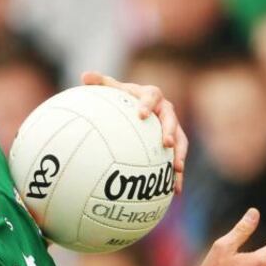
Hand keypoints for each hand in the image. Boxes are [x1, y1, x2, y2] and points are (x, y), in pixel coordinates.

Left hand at [81, 71, 187, 193]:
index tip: (140, 115)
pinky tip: (175, 190)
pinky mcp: (174, 143)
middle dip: (171, 131)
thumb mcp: (112, 89)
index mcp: (151, 95)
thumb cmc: (123, 98)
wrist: (140, 107)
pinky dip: (177, 174)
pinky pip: (177, 158)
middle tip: (166, 143)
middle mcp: (165, 110)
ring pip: (181, 141)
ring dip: (180, 155)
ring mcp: (172, 127)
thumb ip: (101, 83)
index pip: (151, 97)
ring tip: (177, 169)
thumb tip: (84, 74)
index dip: (146, 105)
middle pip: (171, 119)